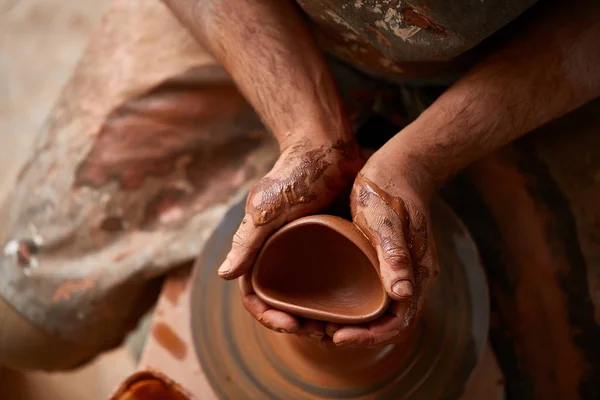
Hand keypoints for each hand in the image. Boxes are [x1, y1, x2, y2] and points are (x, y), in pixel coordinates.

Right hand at [218, 137, 361, 334]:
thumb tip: (224, 276)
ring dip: (318, 316)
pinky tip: (354, 307)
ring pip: (309, 295)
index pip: (256, 293)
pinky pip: (333, 278)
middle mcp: (282, 253)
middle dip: (296, 323)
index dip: (267, 315)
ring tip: (337, 329)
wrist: (327, 147)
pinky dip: (339, 297)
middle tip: (321, 334)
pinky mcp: (331, 244)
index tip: (289, 325)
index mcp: (260, 248)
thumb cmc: (293, 174)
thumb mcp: (268, 209)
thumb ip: (247, 240)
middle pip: (284, 300)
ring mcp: (308, 250)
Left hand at [326, 163, 438, 347]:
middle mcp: (412, 277)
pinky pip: (375, 291)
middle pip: (388, 321)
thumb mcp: (387, 221)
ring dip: (357, 321)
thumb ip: (395, 255)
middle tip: (323, 332)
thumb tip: (403, 294)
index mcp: (417, 273)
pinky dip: (357, 302)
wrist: (402, 164)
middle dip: (360, 334)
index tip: (337, 337)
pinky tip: (332, 297)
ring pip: (381, 309)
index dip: (369, 337)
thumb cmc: (390, 189)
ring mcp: (402, 268)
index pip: (398, 322)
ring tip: (323, 321)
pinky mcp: (390, 259)